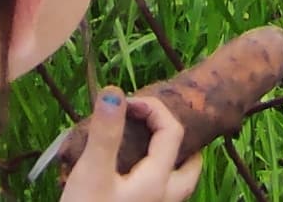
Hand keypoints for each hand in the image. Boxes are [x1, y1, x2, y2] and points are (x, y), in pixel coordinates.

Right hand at [63, 92, 201, 201]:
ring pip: (174, 186)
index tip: (124, 102)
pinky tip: (126, 177)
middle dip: (178, 142)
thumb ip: (105, 133)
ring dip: (167, 163)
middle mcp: (163, 200)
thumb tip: (115, 92)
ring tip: (144, 148)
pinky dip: (150, 179)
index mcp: (158, 181)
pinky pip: (155, 197)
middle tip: (152, 125)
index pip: (172, 132)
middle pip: (190, 168)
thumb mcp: (92, 173)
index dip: (153, 108)